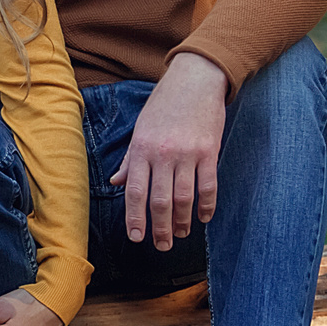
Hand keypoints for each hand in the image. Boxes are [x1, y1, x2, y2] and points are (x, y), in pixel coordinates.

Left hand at [110, 52, 228, 250]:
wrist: (195, 80)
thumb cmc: (164, 105)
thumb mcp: (141, 129)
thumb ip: (131, 158)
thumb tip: (117, 182)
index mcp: (142, 149)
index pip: (135, 191)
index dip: (135, 218)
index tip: (136, 237)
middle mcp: (163, 153)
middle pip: (160, 201)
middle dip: (160, 228)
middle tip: (162, 245)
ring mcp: (188, 153)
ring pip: (184, 198)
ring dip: (183, 222)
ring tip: (181, 234)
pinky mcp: (210, 151)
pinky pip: (208, 186)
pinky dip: (206, 206)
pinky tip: (203, 218)